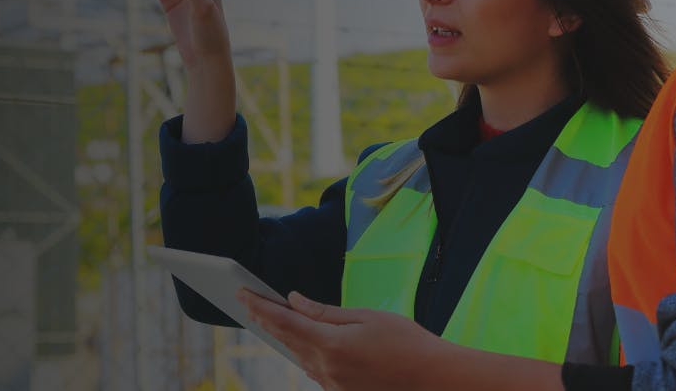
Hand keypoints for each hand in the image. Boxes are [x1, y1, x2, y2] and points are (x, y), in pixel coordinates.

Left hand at [240, 290, 449, 390]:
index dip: (261, 307)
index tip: (243, 294)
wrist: (433, 379)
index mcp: (331, 345)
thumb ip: (326, 312)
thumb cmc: (406, 343)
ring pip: (299, 356)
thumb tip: (295, 301)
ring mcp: (333, 385)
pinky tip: (301, 345)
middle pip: (287, 340)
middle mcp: (326, 369)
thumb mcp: (366, 317)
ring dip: (284, 338)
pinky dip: (305, 354)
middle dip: (266, 320)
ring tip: (267, 319)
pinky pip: (315, 370)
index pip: (285, 322)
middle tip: (248, 303)